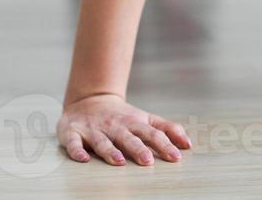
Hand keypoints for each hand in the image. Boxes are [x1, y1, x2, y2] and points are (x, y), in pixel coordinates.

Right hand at [57, 93, 191, 165]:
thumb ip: (166, 129)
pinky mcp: (73, 132)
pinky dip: (77, 150)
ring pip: (102, 141)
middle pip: (128, 138)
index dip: (164, 144)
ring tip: (118, 161)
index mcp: (134, 124)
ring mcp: (94, 130)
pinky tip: (82, 159)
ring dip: (110, 151)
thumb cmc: (122, 116)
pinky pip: (74, 142)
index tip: (176, 157)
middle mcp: (115, 126)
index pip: (152, 134)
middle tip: (148, 161)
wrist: (88, 100)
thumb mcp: (145, 119)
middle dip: (138, 149)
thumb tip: (188, 144)